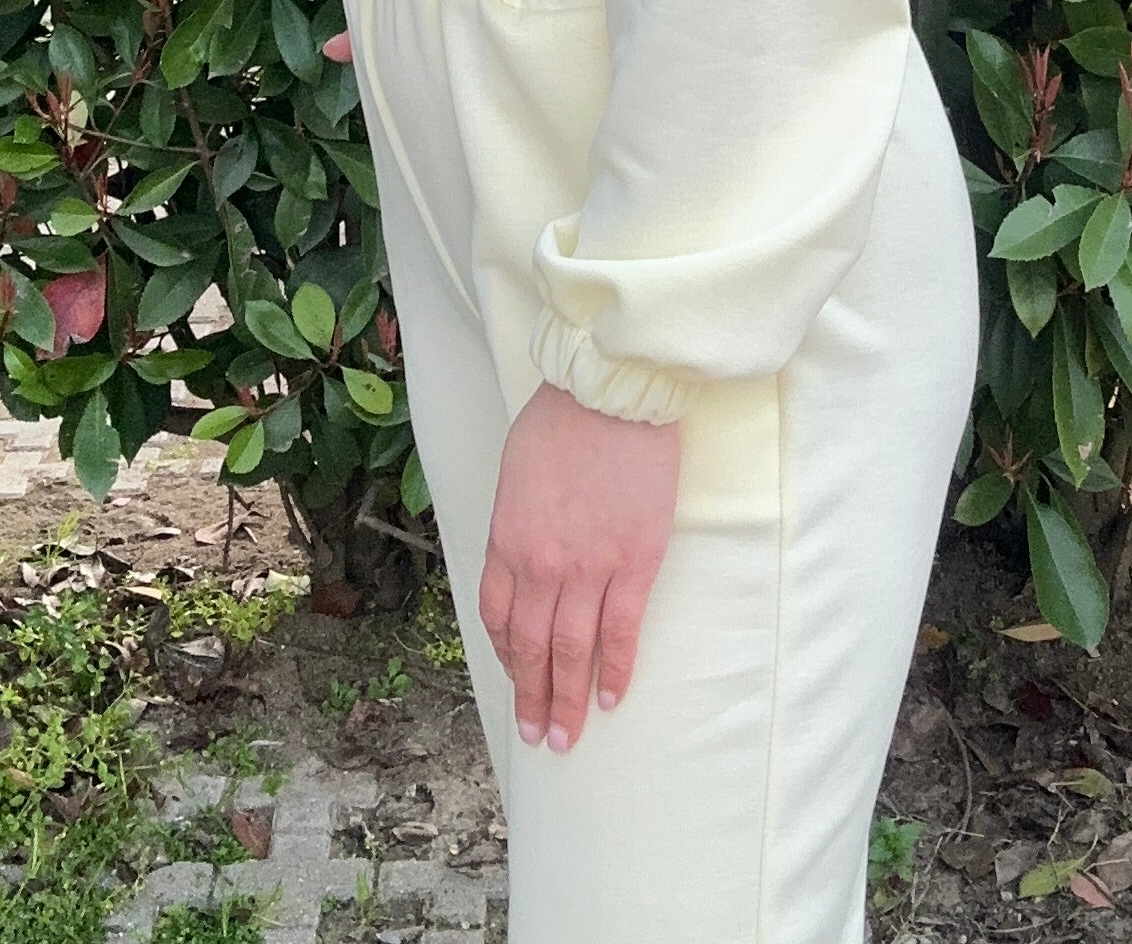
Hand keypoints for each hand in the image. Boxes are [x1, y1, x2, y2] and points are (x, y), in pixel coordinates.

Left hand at [478, 380, 678, 752]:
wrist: (610, 392)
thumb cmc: (561, 420)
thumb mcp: (515, 473)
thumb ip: (516, 525)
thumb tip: (523, 561)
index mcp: (507, 540)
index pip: (497, 618)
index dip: (507, 659)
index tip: (518, 682)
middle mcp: (541, 564)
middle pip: (531, 647)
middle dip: (534, 699)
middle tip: (539, 738)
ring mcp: (588, 567)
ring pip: (571, 651)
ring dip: (568, 701)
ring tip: (567, 738)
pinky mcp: (634, 562)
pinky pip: (620, 631)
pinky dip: (614, 671)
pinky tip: (611, 699)